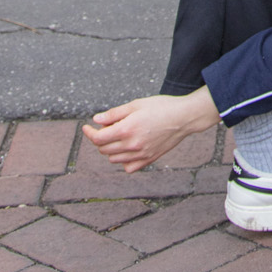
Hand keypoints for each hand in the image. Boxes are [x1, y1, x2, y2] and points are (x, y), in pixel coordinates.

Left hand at [81, 88, 219, 171]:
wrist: (184, 117)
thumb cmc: (162, 107)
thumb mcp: (137, 104)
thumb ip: (114, 114)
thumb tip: (96, 120)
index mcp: (126, 130)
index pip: (98, 138)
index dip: (89, 132)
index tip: (87, 126)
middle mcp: (131, 145)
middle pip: (103, 149)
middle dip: (100, 138)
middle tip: (108, 126)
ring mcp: (140, 155)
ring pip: (113, 159)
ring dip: (110, 149)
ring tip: (119, 136)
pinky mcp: (148, 160)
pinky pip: (128, 167)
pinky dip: (123, 161)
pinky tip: (128, 149)